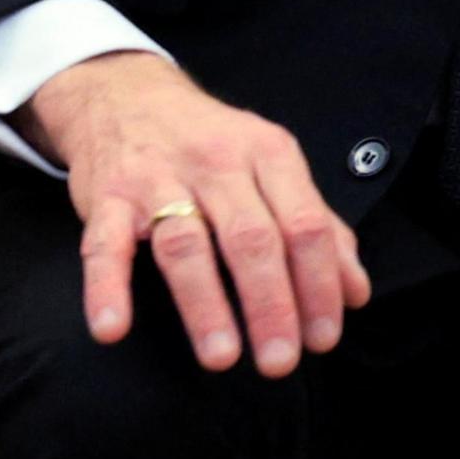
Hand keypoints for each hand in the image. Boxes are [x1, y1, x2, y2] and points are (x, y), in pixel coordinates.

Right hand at [28, 51, 371, 377]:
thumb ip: (317, 225)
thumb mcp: (273, 167)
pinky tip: (113, 329)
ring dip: (205, 306)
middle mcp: (218, 163)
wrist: (127, 96)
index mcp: (270, 155)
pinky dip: (107, 287)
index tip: (325, 337)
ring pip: (187, 245)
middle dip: (271, 305)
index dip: (320, 284)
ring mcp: (158, 178)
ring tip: (221, 358)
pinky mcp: (107, 197)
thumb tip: (355, 293)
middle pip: (252, 239)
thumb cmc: (213, 144)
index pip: (306, 225)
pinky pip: (104, 245)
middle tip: (280, 363)